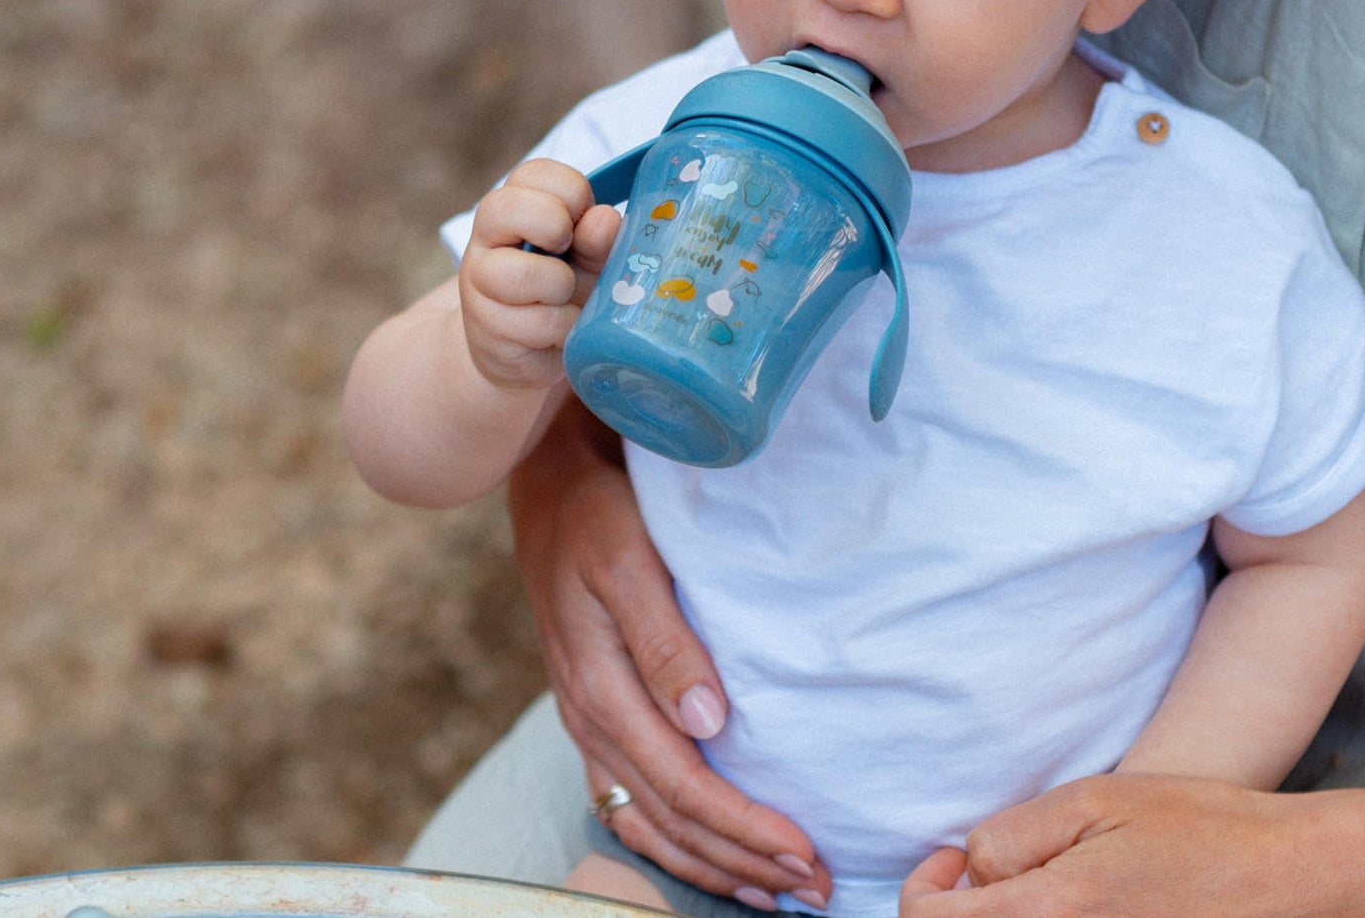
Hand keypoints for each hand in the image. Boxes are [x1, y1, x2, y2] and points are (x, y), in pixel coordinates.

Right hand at [460, 159, 619, 390]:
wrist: (528, 352)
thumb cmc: (563, 292)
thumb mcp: (589, 259)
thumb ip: (599, 239)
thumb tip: (605, 218)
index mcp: (514, 206)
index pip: (535, 173)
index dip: (573, 193)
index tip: (583, 220)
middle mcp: (486, 237)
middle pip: (508, 207)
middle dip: (556, 229)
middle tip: (566, 251)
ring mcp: (478, 282)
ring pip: (524, 274)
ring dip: (561, 288)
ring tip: (564, 298)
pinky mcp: (484, 327)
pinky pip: (539, 323)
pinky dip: (564, 328)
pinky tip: (558, 330)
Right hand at [509, 397, 832, 909]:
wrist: (551, 486)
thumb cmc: (598, 515)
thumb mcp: (628, 562)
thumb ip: (663, 640)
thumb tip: (706, 721)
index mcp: (601, 688)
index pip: (680, 784)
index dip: (740, 827)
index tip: (801, 851)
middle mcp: (591, 719)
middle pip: (669, 818)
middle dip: (740, 860)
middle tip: (813, 886)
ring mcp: (589, 721)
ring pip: (648, 821)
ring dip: (711, 861)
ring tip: (771, 888)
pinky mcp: (595, 711)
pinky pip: (631, 800)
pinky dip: (674, 838)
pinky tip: (708, 849)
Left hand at [898, 773, 1364, 917]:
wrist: (1288, 882)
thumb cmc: (1194, 830)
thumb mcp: (1092, 803)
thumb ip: (1011, 839)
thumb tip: (966, 873)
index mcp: (1054, 915)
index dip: (923, 889)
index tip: (952, 861)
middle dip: (962, 913)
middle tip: (982, 877)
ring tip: (1037, 889)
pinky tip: (1069, 908)